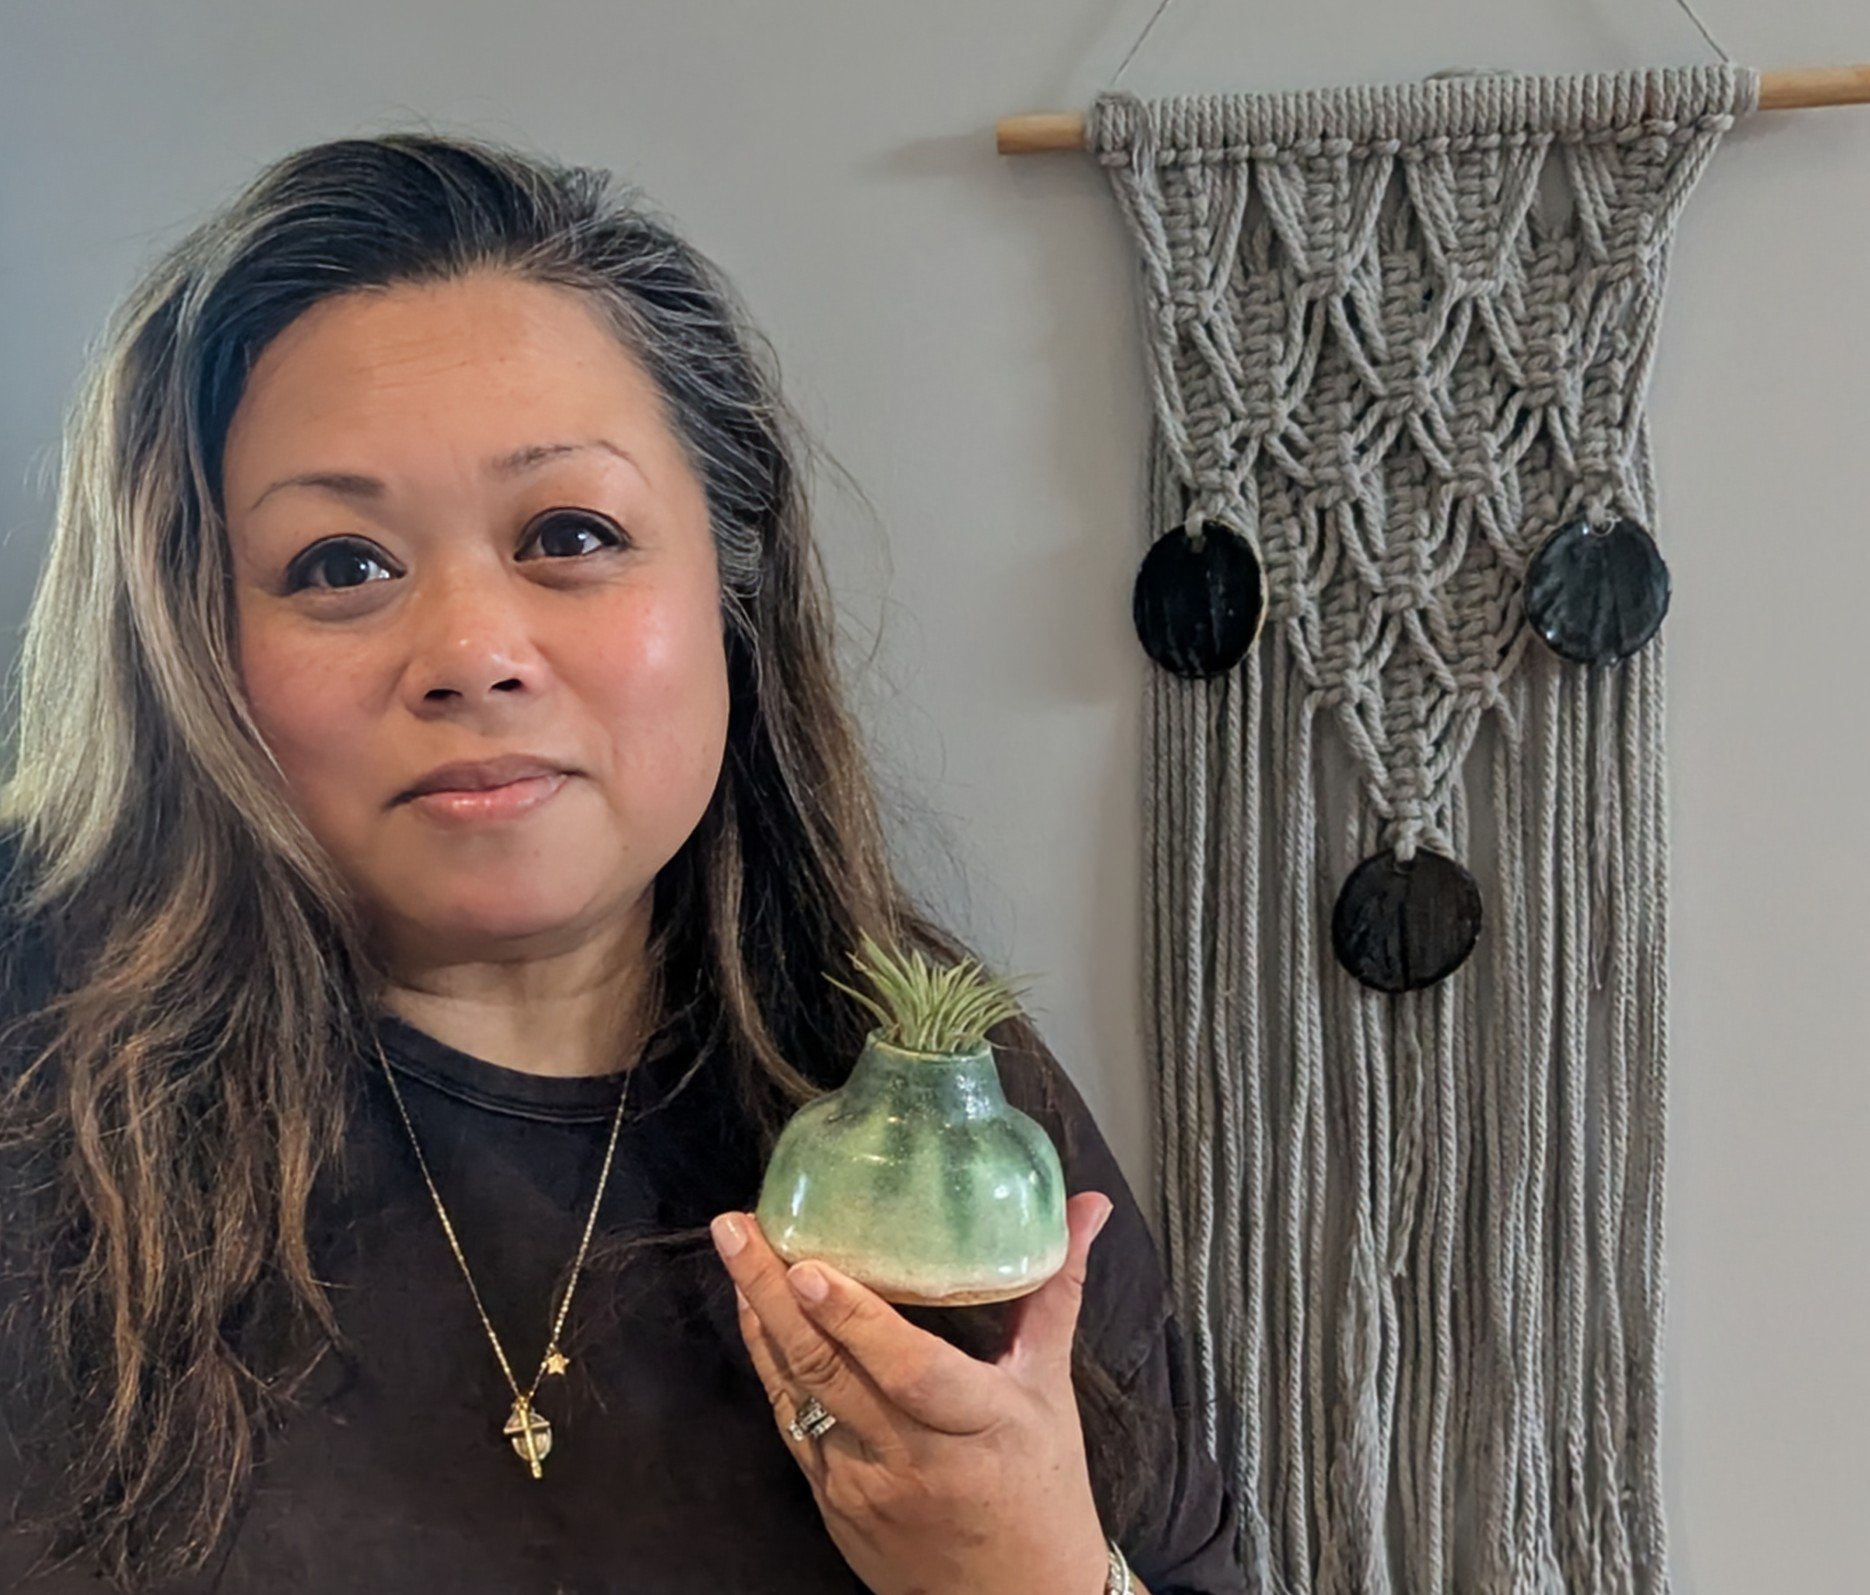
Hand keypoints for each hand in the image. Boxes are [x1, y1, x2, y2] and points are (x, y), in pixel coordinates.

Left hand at [710, 1192, 1117, 1594]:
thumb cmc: (1043, 1489)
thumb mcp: (1051, 1388)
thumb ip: (1056, 1291)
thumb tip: (1089, 1206)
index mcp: (979, 1426)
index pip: (909, 1372)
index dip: (856, 1321)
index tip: (811, 1269)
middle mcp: (913, 1460)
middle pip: (832, 1371)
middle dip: (773, 1294)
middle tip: (738, 1227)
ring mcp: (863, 1485)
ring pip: (799, 1394)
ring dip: (759, 1320)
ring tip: (735, 1248)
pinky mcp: (834, 1502)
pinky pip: (793, 1423)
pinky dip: (771, 1364)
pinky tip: (754, 1314)